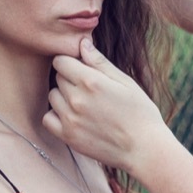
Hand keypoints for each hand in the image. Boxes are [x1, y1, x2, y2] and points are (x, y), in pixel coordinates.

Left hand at [45, 38, 170, 174]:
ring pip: (53, 97)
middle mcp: (76, 99)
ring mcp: (70, 119)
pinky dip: (56, 116)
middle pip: (57, 78)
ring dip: (63, 97)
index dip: (71, 62)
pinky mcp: (68, 137)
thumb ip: (100, 63)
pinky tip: (73, 117)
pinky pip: (48, 119)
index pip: (60, 60)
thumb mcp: (125, 82)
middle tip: (89, 89)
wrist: (144, 149)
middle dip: (69, 78)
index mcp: (91, 81)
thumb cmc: (140, 113)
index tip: (82, 69)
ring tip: (84, 104)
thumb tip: (82, 43)